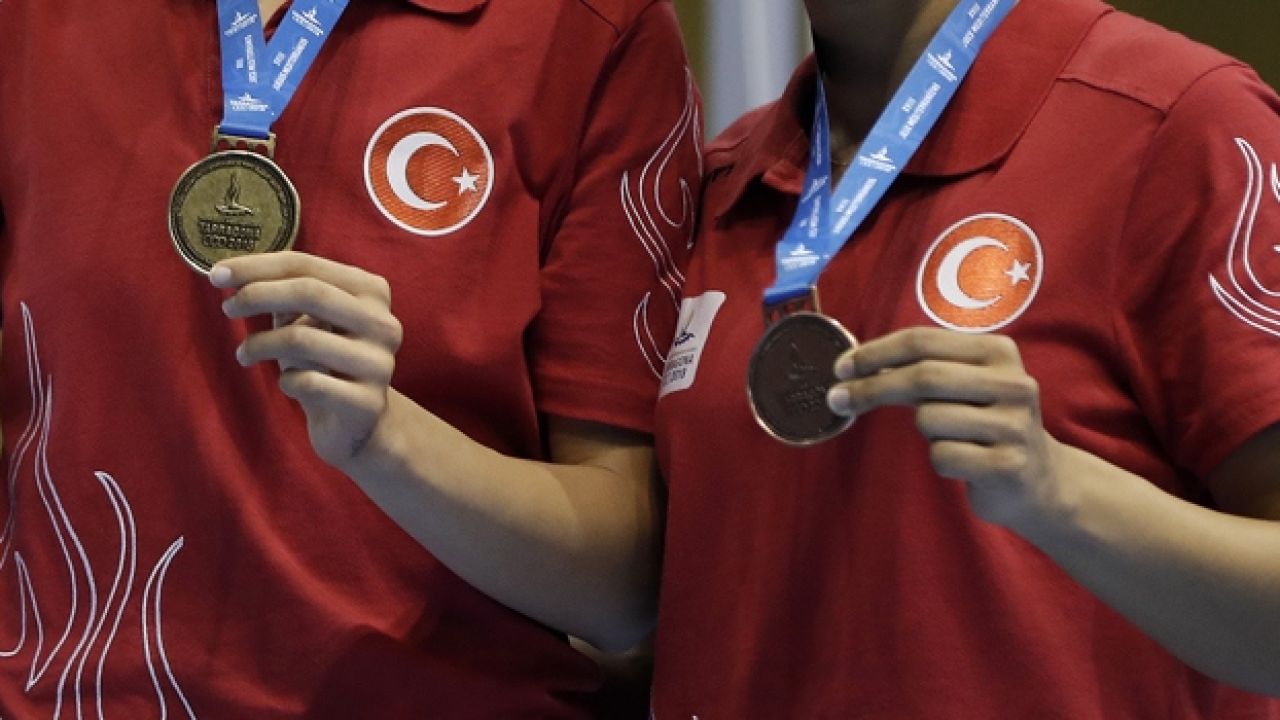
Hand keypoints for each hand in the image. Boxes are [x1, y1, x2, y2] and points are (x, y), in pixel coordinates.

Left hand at [211, 251, 402, 466]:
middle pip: (310, 293)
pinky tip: (287, 384)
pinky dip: (286, 381)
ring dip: (260, 344)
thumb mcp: (308, 322)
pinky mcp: (366, 402)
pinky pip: (308, 383)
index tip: (218, 273)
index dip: (258, 266)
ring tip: (244, 354)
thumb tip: (231, 274)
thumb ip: (283, 295)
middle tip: (228, 308)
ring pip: (302, 338)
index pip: (308, 266)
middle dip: (258, 295)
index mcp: (371, 293)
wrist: (360, 423)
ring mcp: (378, 364)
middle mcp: (383, 323)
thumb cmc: (326, 362)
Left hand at [826, 327, 1067, 527]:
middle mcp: (1012, 382)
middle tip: (837, 399)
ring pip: (929, 419)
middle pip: (922, 377)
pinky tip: (965, 462)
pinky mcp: (1008, 465)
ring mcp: (1014, 425)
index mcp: (998, 352)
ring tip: (952, 437)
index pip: (922, 341)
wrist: (1041, 481)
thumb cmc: (985, 424)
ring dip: (924, 431)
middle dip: (872, 388)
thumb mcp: (965, 385)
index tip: (842, 367)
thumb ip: (922, 369)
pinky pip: (943, 456)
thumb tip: (853, 367)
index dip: (876, 353)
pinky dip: (941, 461)